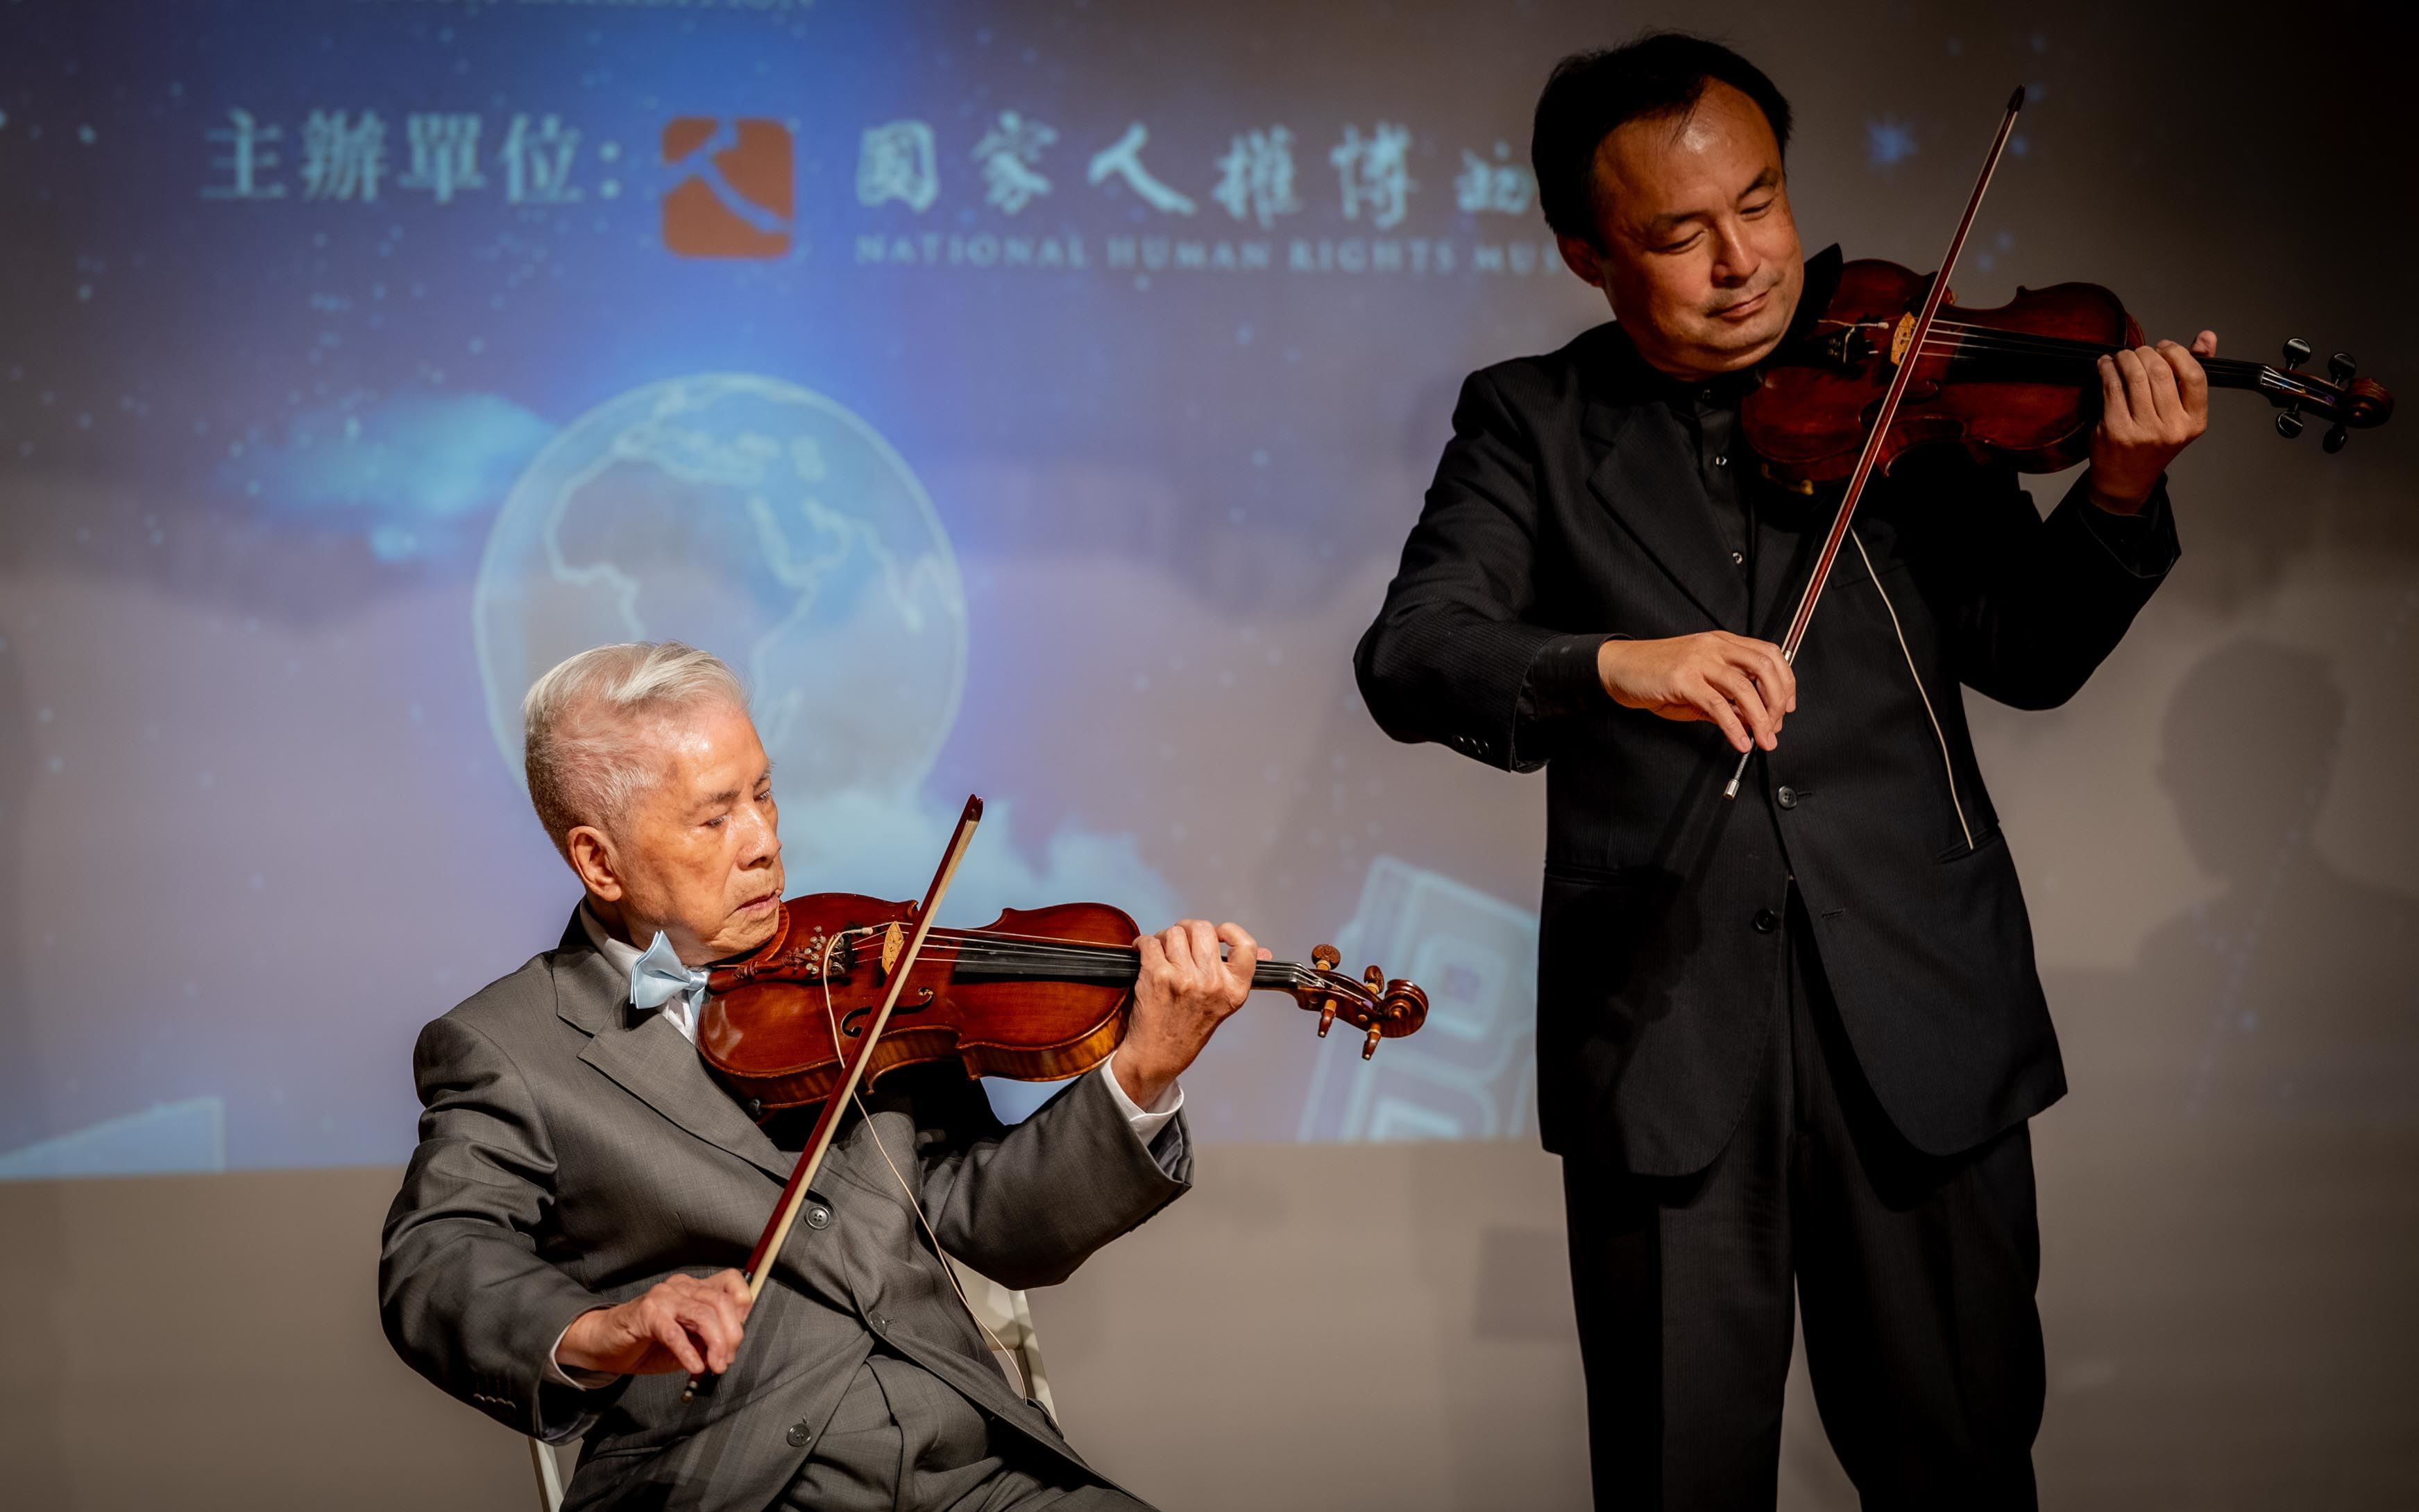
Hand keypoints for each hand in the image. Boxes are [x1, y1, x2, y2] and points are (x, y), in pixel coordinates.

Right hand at [556, 1269, 753, 1378]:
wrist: (606, 1345)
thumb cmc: (649, 1343)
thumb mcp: (688, 1342)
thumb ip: (708, 1341)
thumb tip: (727, 1350)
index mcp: (695, 1288)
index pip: (731, 1283)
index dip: (743, 1306)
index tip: (739, 1335)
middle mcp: (682, 1287)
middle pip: (720, 1302)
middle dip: (731, 1334)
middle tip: (726, 1360)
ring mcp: (663, 1297)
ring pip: (702, 1314)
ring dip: (714, 1343)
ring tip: (714, 1366)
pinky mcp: (646, 1313)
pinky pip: (674, 1332)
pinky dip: (688, 1351)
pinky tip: (694, 1366)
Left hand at [1114, 919, 1264, 1107]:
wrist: (1157, 1055)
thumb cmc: (1188, 1030)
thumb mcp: (1224, 1005)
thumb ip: (1240, 975)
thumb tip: (1266, 953)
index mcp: (1234, 990)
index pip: (1246, 946)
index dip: (1230, 931)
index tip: (1218, 933)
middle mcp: (1212, 983)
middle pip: (1203, 929)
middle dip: (1188, 930)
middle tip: (1181, 941)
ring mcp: (1184, 978)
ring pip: (1174, 933)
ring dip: (1164, 938)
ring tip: (1162, 953)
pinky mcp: (1158, 976)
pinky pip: (1150, 942)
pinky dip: (1144, 943)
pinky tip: (1144, 952)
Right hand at [1596, 633, 1795, 754]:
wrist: (1619, 669)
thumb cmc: (1657, 676)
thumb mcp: (1698, 685)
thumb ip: (1725, 700)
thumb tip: (1751, 722)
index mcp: (1722, 643)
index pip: (1769, 655)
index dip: (1785, 682)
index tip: (1786, 708)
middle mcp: (1714, 647)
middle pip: (1764, 667)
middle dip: (1777, 701)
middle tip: (1775, 728)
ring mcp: (1699, 661)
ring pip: (1745, 687)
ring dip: (1760, 719)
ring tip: (1763, 741)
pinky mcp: (1683, 679)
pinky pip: (1717, 705)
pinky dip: (1734, 727)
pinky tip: (1740, 741)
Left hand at [2085, 331, 2216, 511]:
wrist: (2126, 479)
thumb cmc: (2154, 442)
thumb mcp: (2181, 414)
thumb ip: (2193, 374)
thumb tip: (2207, 336)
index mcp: (2194, 422)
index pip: (2194, 375)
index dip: (2177, 353)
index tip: (2164, 347)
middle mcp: (2172, 428)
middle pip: (2160, 371)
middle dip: (2146, 353)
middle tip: (2137, 352)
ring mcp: (2143, 430)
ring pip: (2135, 376)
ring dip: (2125, 358)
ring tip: (2121, 357)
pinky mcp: (2116, 430)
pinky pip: (2112, 387)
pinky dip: (2107, 370)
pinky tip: (2106, 366)